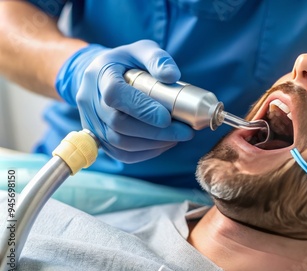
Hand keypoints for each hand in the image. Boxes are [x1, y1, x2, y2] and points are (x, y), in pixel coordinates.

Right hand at [55, 40, 194, 162]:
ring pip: (119, 142)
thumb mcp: (141, 49)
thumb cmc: (126, 61)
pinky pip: (120, 153)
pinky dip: (145, 153)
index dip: (142, 109)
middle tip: (184, 132)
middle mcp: (89, 99)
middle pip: (118, 124)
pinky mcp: (98, 137)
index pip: (115, 95)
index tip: (167, 118)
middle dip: (155, 132)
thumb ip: (157, 59)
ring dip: (152, 144)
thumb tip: (172, 76)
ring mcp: (90, 121)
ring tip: (177, 137)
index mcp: (100, 74)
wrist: (100, 74)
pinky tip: (163, 144)